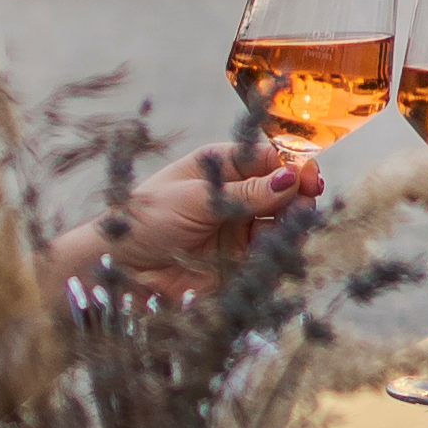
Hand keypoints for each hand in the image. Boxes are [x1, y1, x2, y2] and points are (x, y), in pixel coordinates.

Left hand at [60, 140, 325, 298]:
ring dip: (294, 223)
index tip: (309, 176)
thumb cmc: (146, 219)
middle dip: (300, 193)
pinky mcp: (239, 263)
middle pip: (284, 190)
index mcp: (223, 165)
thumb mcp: (197, 199)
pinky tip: (280, 250)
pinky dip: (281, 252)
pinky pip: (270, 255)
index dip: (294, 165)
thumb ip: (246, 193)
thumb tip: (292, 178)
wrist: (118, 268)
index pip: (271, 158)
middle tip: (306, 200)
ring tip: (294, 226)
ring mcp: (239, 229)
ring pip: (283, 222)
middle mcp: (236, 195)